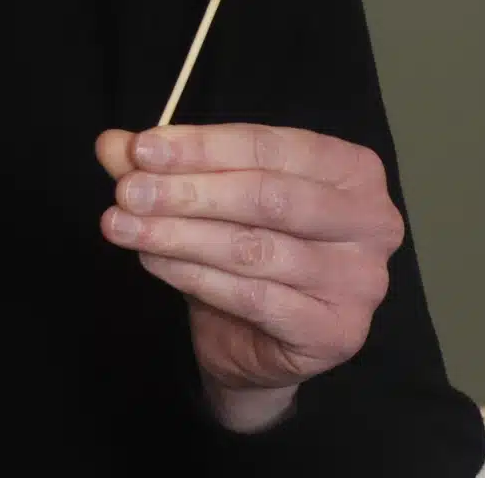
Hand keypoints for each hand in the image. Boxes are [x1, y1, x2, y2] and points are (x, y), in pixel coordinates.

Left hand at [96, 124, 402, 432]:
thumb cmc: (244, 248)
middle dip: (188, 192)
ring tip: (123, 227)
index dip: (201, 146)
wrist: (256, 342)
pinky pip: (255, 297)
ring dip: (178, 234)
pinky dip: (195, 276)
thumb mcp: (202, 196)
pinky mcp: (338, 331)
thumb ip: (164, 167)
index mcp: (350, 169)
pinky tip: (153, 262)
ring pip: (255, 248)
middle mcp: (371, 221)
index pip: (270, 145)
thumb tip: (112, 143)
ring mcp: (361, 281)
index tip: (141, 149)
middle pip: (267, 196)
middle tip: (127, 192)